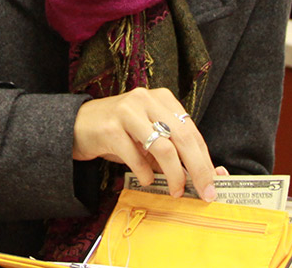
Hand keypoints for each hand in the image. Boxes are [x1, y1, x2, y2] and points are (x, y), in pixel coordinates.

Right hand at [72, 88, 217, 201]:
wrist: (77, 125)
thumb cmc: (119, 133)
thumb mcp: (149, 137)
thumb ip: (174, 152)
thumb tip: (208, 175)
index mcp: (162, 99)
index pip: (192, 132)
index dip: (205, 159)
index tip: (214, 182)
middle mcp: (147, 100)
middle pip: (183, 138)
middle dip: (198, 169)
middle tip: (205, 192)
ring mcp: (128, 111)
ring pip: (163, 147)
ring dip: (174, 174)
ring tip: (176, 190)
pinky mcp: (110, 127)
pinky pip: (136, 156)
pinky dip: (145, 173)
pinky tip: (146, 180)